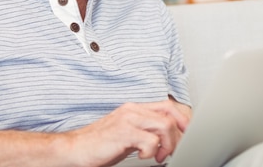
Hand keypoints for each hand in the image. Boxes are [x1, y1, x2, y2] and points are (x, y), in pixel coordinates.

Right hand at [65, 99, 190, 166]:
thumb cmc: (100, 145)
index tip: (187, 134)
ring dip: (167, 144)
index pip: (167, 106)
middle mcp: (132, 110)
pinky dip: (152, 151)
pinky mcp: (123, 132)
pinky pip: (151, 140)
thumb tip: (168, 139)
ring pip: (164, 125)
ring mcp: (128, 119)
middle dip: (178, 134)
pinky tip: (142, 156)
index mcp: (134, 109)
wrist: (75, 150)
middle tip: (173, 151)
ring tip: (159, 156)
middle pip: (169, 114)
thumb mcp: (128, 135)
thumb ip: (146, 131)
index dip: (182, 119)